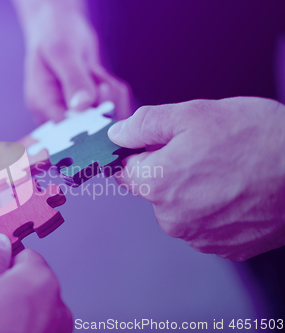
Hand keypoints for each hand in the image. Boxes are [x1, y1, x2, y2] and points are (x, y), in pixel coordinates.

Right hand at [13, 0, 131, 121]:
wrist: (62, 28)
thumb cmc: (54, 34)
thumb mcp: (61, 51)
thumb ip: (73, 79)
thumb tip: (83, 105)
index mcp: (42, 104)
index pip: (66, 130)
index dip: (87, 122)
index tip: (98, 96)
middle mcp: (58, 114)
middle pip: (91, 127)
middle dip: (102, 100)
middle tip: (93, 73)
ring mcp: (76, 113)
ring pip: (108, 117)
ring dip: (109, 92)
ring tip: (92, 70)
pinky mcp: (92, 109)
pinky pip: (116, 108)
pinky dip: (115, 91)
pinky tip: (99, 75)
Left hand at [108, 97, 284, 260]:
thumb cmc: (258, 139)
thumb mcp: (192, 114)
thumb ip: (145, 124)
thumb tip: (117, 134)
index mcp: (156, 184)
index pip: (125, 170)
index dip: (141, 153)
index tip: (159, 146)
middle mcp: (172, 218)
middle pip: (155, 190)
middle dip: (171, 170)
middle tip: (206, 152)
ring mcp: (200, 237)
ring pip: (181, 208)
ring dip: (196, 190)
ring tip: (228, 170)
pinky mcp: (226, 247)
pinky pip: (207, 224)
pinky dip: (217, 208)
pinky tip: (239, 191)